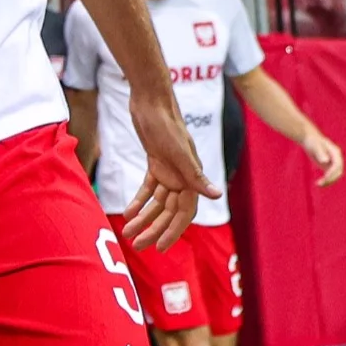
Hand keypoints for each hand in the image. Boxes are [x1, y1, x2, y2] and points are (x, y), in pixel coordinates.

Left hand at [119, 89, 220, 251]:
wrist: (151, 99)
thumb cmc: (166, 123)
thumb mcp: (179, 152)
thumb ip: (196, 176)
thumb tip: (217, 196)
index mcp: (191, 177)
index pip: (184, 212)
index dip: (173, 231)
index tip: (159, 247)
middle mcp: (182, 176)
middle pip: (168, 211)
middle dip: (153, 229)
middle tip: (136, 246)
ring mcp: (169, 169)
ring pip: (157, 202)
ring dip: (143, 218)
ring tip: (127, 233)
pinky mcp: (156, 161)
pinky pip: (148, 188)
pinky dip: (139, 200)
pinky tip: (128, 212)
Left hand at [300, 130, 344, 186]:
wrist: (310, 139)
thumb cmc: (312, 141)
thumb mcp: (315, 146)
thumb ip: (320, 153)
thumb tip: (325, 161)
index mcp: (336, 152)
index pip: (337, 165)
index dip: (332, 173)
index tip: (325, 178)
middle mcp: (337, 158)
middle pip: (338, 172)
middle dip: (331, 179)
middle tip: (320, 184)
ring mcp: (333, 163)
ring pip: (335, 176)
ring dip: (328, 182)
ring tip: (318, 184)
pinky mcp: (329, 167)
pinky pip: (330, 177)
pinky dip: (326, 181)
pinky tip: (318, 184)